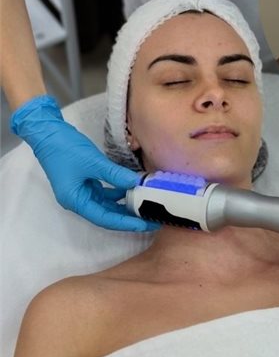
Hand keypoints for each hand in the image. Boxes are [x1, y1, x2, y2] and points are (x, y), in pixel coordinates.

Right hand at [11, 95, 158, 231]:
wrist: (48, 132)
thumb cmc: (66, 148)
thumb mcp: (93, 162)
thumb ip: (115, 174)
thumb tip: (136, 182)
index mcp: (75, 201)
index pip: (105, 218)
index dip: (126, 223)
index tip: (145, 224)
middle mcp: (78, 200)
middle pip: (107, 214)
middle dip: (129, 217)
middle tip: (152, 218)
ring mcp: (82, 191)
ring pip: (107, 204)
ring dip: (125, 204)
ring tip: (146, 205)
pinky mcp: (85, 182)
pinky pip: (105, 192)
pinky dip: (119, 192)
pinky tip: (133, 188)